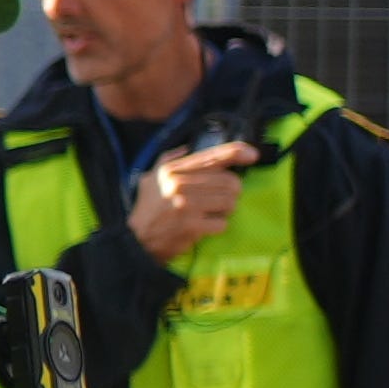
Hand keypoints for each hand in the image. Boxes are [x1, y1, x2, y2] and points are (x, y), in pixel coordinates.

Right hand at [128, 140, 256, 265]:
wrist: (136, 240)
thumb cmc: (148, 208)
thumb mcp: (151, 178)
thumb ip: (169, 160)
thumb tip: (189, 148)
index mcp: (172, 170)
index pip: (212, 157)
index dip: (236, 153)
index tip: (252, 155)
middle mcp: (179, 184)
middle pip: (229, 181)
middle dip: (232, 191)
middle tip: (221, 198)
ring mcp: (186, 205)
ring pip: (230, 202)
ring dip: (226, 209)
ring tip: (211, 212)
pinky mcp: (192, 225)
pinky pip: (222, 223)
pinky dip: (218, 225)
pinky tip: (205, 226)